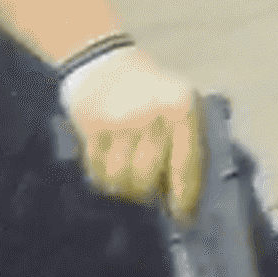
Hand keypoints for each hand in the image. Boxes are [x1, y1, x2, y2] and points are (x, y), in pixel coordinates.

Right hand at [59, 43, 206, 222]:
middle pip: (149, 177)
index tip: (183, 217)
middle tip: (148, 192)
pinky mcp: (91, 128)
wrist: (103, 59)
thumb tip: (181, 193)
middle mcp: (151, 116)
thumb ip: (186, 142)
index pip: (186, 164)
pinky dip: (103, 178)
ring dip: (124, 188)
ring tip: (128, 182)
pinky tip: (109, 169)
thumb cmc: (151, 89)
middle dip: (148, 192)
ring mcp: (119, 122)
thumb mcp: (180, 103)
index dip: (184, 196)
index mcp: (181, 109)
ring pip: (121, 179)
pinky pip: (97, 170)